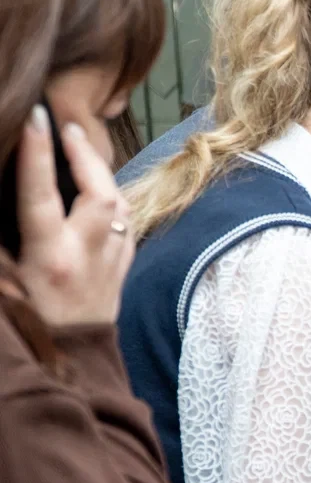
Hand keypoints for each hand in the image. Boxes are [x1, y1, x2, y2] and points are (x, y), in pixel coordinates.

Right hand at [14, 105, 133, 326]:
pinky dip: (113, 198)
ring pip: (120, 207)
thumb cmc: (26, 320)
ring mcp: (112, 262)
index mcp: (50, 259)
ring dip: (103, 174)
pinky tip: (100, 185)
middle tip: (67, 126)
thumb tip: (0, 197)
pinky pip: (126, 224)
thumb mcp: (3, 280)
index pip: (43, 196)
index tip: (36, 118)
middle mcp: (87, 256)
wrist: (72, 363)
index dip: (38, 155)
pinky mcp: (124, 268)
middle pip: (99, 195)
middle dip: (86, 156)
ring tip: (82, 147)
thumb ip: (2, 240)